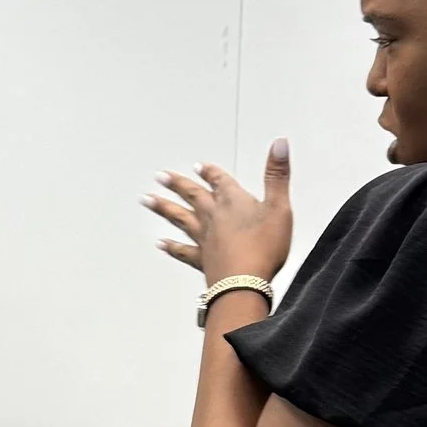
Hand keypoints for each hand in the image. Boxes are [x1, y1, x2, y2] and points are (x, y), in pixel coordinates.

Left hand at [144, 150, 291, 291]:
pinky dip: (171, 247)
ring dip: (163, 208)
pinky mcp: (201, 260)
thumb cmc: (263, 247)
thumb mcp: (279, 207)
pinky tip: (160, 244)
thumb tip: (279, 144)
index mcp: (233, 202)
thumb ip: (277, 174)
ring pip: (180, 218)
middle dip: (177, 184)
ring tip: (147, 200)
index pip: (219, 180)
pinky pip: (182, 251)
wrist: (244, 283)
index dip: (210, 172)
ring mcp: (204, 239)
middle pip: (192, 195)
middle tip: (160, 176)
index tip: (199, 166)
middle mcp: (214, 217)